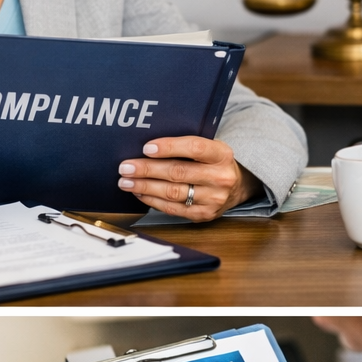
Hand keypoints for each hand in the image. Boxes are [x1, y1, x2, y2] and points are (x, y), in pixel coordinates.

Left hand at [118, 136, 260, 219]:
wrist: (236, 186)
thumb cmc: (213, 163)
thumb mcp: (208, 148)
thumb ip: (184, 146)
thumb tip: (147, 149)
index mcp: (222, 154)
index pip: (194, 148)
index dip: (169, 147)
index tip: (146, 148)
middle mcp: (220, 177)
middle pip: (178, 172)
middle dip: (147, 170)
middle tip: (125, 167)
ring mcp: (213, 199)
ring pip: (172, 193)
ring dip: (144, 187)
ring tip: (126, 182)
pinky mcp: (204, 214)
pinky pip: (173, 208)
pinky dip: (152, 201)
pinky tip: (140, 194)